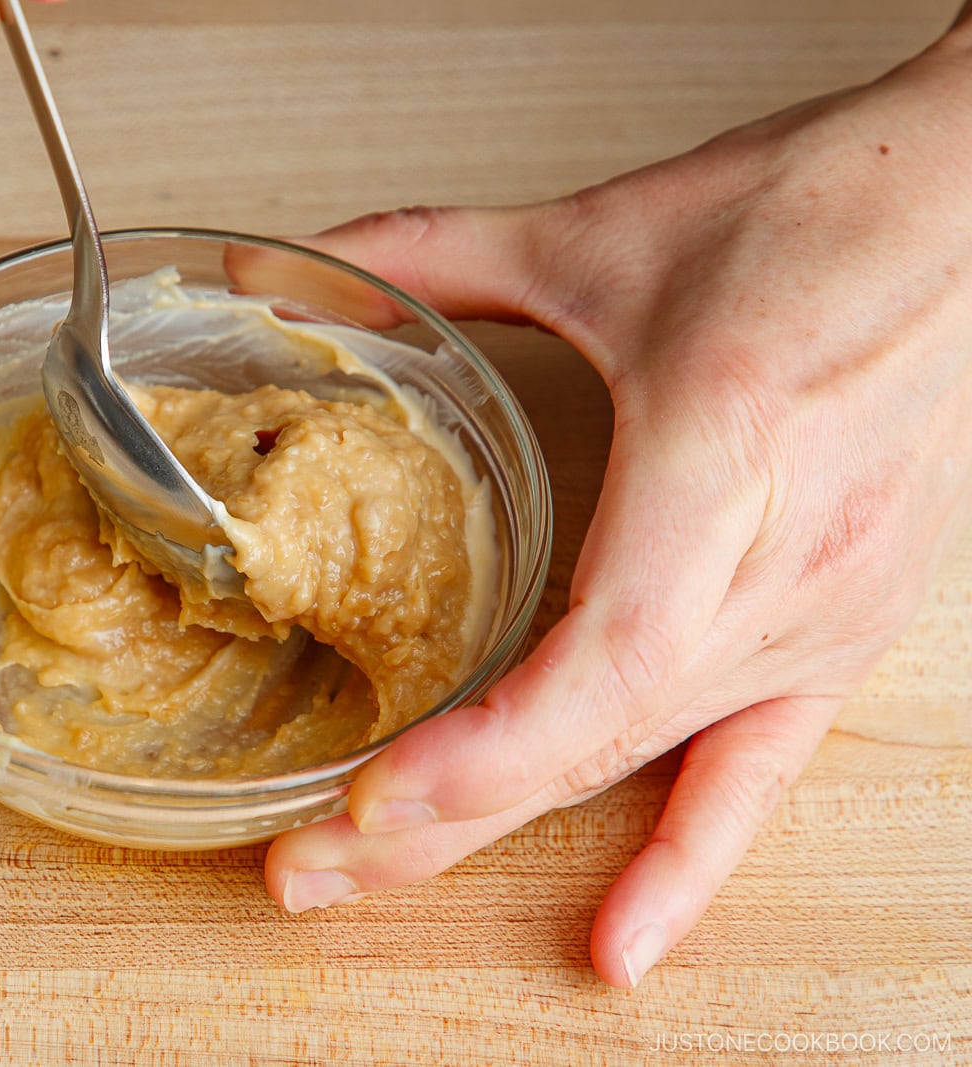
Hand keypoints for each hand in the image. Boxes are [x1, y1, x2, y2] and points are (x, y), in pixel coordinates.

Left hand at [265, 24, 971, 985]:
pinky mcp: (839, 628)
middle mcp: (777, 562)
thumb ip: (426, 257)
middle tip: (303, 871)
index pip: (607, 659)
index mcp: (719, 452)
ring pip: (643, 760)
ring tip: (375, 877)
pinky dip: (685, 861)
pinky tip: (623, 944)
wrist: (965, 207)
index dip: (490, 749)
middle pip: (594, 737)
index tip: (372, 800)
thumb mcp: (598, 235)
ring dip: (504, 830)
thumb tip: (284, 277)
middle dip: (436, 821)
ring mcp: (821, 612)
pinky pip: (756, 771)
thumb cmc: (814, 215)